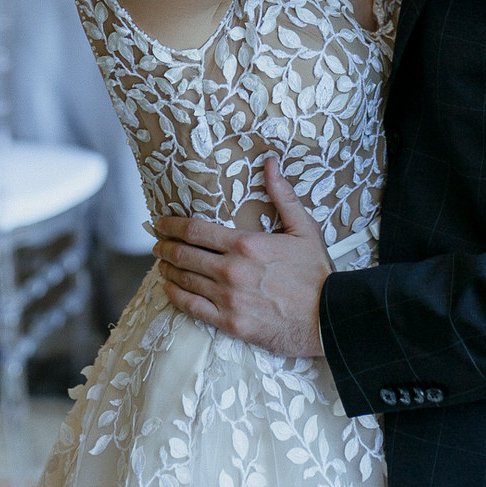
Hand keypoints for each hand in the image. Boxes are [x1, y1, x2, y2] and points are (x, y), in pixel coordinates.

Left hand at [151, 157, 329, 356]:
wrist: (328, 317)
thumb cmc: (316, 272)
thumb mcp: (304, 227)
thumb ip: (282, 195)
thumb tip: (270, 162)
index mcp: (246, 244)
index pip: (196, 231)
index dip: (172, 225)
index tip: (161, 222)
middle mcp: (231, 271)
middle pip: (184, 255)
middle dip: (165, 247)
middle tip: (156, 243)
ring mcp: (228, 299)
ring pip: (185, 281)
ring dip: (168, 270)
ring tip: (161, 264)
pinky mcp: (230, 323)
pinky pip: (192, 308)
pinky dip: (175, 296)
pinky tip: (169, 289)